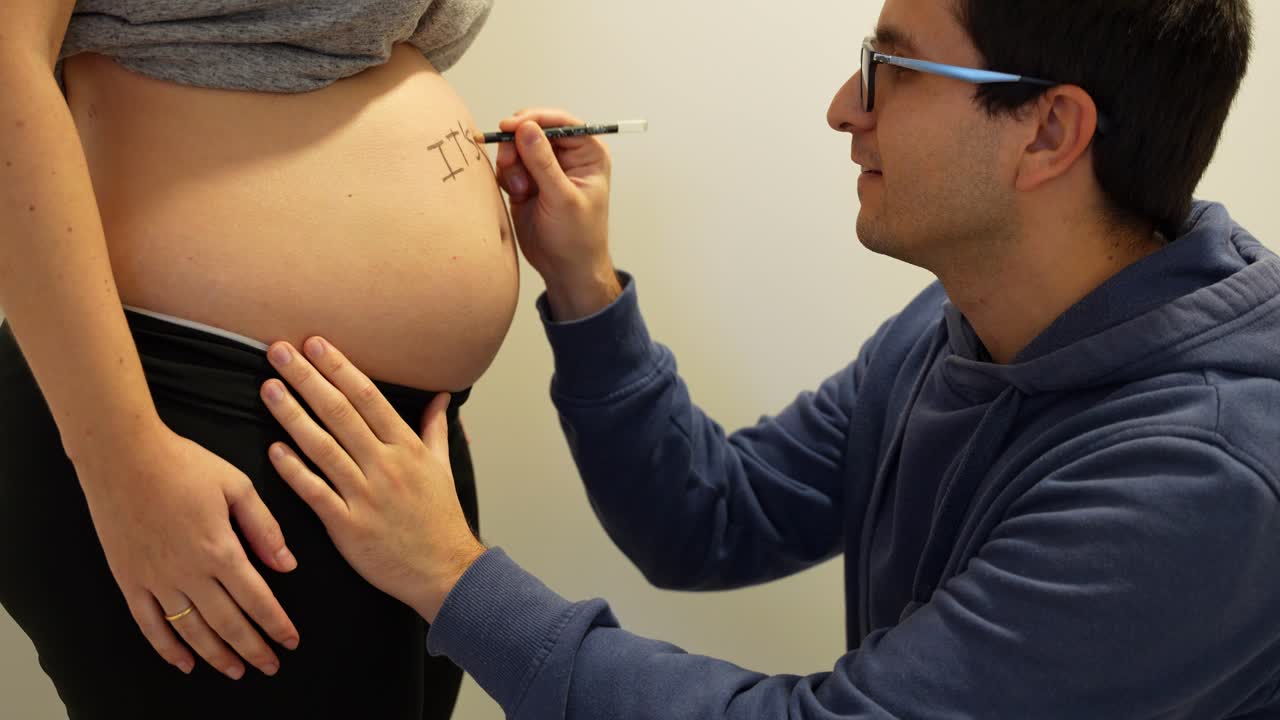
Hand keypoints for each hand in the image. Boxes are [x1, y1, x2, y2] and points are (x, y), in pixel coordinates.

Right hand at [75, 427, 299, 679]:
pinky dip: (168, 648)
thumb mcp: (237, 486)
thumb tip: (287, 565)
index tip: (291, 641)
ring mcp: (156, 578)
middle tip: (270, 666)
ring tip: (237, 671)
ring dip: (216, 655)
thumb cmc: (183, 464)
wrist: (123, 457)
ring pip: (191, 630)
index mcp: (220, 549)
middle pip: (227, 623)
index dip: (276, 624)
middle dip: (252, 649)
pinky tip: (185, 662)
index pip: (257, 599)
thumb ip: (264, 528)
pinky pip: (149, 623)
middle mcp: (188, 571)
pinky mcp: (129, 578)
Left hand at [259, 337, 485, 622]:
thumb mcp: (443, 467)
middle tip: (279, 351)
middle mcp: (386, 465)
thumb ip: (435, 428)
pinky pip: (316, 492)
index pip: (369, 397)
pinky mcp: (348, 526)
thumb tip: (442, 397)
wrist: (445, 572)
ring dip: (293, 415)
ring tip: (268, 388)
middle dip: (308, 378)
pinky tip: (274, 449)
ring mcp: (366, 496)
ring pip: (323, 447)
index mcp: (408, 448)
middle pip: (340, 413)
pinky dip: (294, 471)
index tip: (316, 343)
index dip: (340, 368)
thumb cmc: (440, 519)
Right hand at [496, 108, 621, 319]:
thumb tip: (527, 128)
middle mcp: (567, 156)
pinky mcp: (527, 181)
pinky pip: (509, 166)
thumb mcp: (561, 198)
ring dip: (512, 165)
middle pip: (533, 130)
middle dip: (517, 145)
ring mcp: (545, 168)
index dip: (534, 119)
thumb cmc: (576, 237)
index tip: (510, 126)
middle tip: (508, 163)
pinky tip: (518, 195)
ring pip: (517, 147)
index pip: (559, 122)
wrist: (565, 268)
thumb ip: (543, 162)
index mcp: (588, 153)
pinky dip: (507, 176)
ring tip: (521, 191)